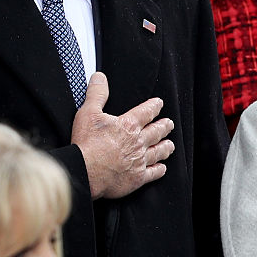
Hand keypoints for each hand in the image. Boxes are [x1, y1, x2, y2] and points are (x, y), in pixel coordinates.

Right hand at [71, 72, 174, 199]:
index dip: (154, 106)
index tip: (158, 104)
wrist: (86, 170)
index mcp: (128, 125)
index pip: (146, 112)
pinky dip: (159, 169)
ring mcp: (139, 160)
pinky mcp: (137, 178)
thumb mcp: (88, 112)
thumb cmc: (86, 143)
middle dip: (164, 126)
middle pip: (156, 132)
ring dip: (165, 147)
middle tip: (169, 124)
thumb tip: (100, 78)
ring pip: (158, 152)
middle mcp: (138, 142)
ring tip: (169, 145)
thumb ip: (96, 94)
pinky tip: (162, 168)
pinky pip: (154, 173)